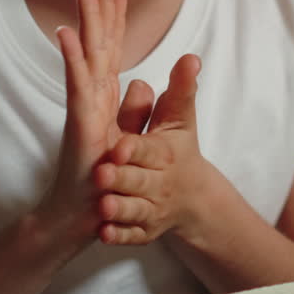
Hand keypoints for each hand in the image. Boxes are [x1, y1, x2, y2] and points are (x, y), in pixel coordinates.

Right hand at [37, 0, 151, 245]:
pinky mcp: (78, 122)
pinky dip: (71, 58)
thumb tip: (143, 82)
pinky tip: (66, 33)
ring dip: (85, 16)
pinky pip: (76, 85)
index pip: (113, 42)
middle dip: (101, 1)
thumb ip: (138, 110)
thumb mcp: (131, 136)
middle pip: (99, 38)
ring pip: (86, 51)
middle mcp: (94, 93)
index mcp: (107, 93)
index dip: (115, 11)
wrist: (83, 211)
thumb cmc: (103, 174)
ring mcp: (84, 105)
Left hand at [94, 54, 218, 244]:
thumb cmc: (178, 150)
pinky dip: (119, 235)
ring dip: (120, 209)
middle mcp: (160, 183)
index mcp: (166, 153)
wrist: (191, 197)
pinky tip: (103, 234)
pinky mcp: (143, 231)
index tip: (120, 147)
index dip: (135, 150)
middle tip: (102, 174)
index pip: (150, 150)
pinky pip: (131, 236)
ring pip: (135, 211)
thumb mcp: (179, 120)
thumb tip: (191, 58)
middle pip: (140, 182)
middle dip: (122, 179)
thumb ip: (179, 90)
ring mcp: (152, 209)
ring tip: (103, 206)